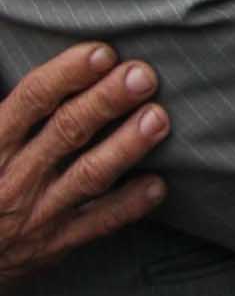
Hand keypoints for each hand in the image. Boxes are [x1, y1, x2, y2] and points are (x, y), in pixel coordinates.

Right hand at [0, 43, 169, 288]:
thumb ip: (15, 110)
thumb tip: (62, 67)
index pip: (30, 100)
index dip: (67, 73)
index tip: (103, 52)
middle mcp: (13, 177)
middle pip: (65, 131)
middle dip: (107, 100)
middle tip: (143, 76)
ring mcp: (36, 213)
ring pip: (87, 176)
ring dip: (126, 146)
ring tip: (158, 119)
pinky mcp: (55, 243)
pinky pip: (98, 223)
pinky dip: (129, 204)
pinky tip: (158, 184)